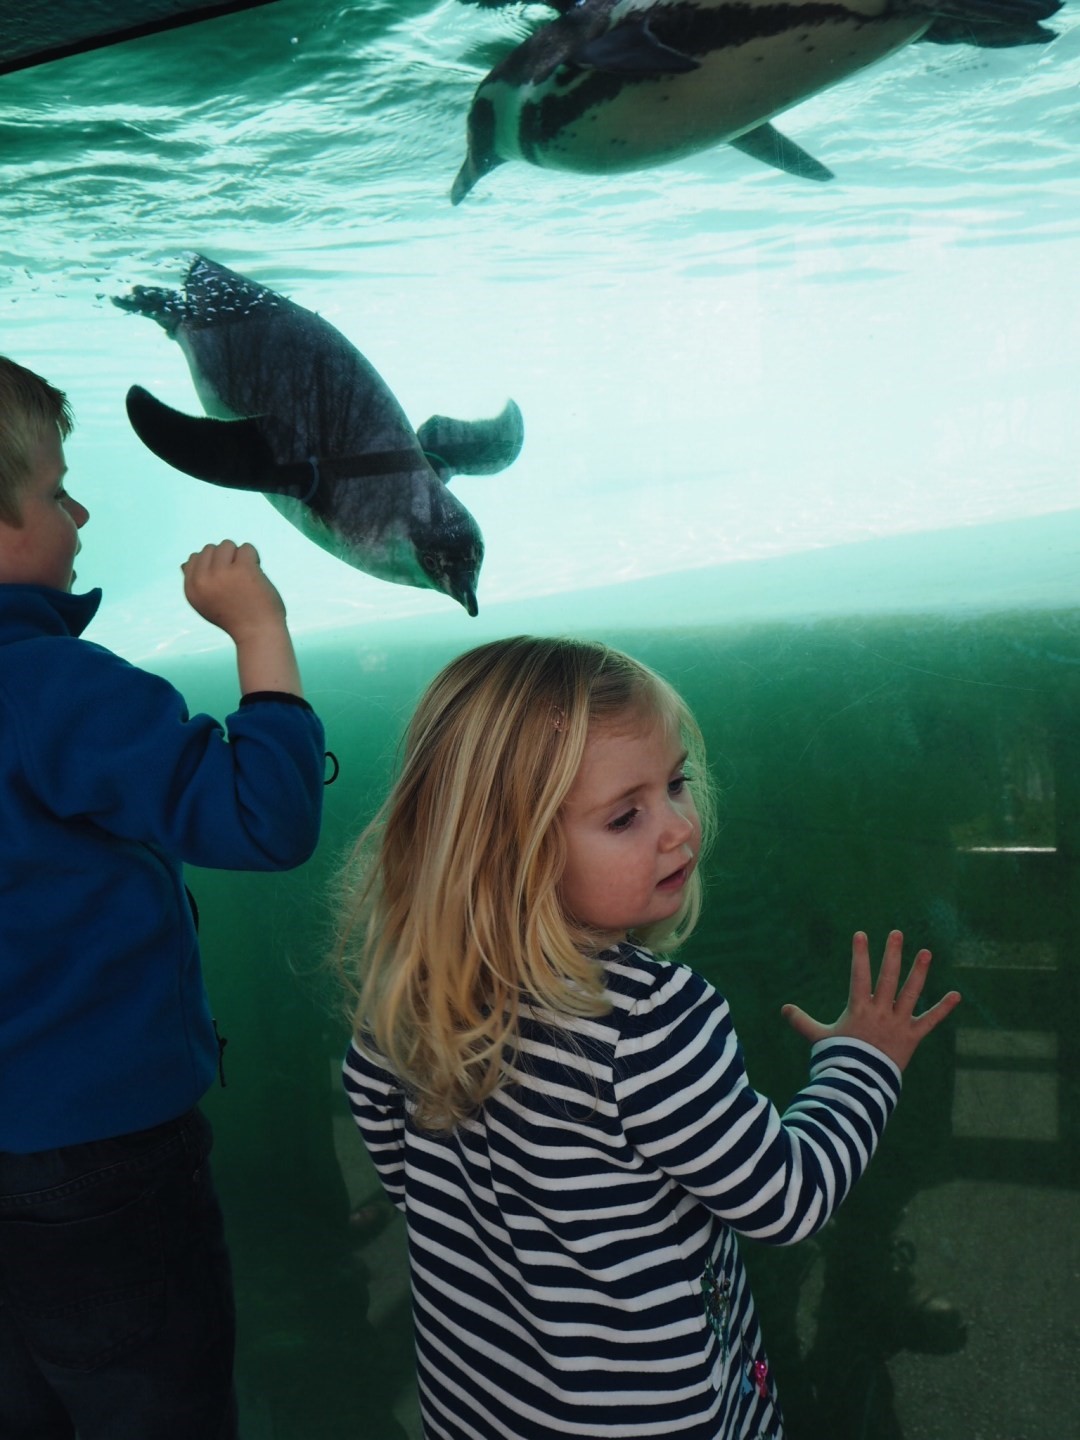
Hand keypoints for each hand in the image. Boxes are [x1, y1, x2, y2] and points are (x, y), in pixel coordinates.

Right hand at [181, 540, 285, 640]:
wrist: (258, 634)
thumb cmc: (237, 619)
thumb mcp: (207, 604)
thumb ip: (196, 584)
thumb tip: (184, 563)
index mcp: (191, 589)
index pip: (193, 559)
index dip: (213, 565)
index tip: (225, 582)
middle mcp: (202, 580)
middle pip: (210, 549)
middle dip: (226, 559)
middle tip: (238, 580)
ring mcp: (221, 573)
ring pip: (227, 545)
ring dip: (240, 557)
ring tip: (247, 577)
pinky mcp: (242, 569)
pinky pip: (246, 548)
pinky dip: (254, 557)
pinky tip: (257, 573)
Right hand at [781, 931, 960, 1072]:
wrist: (858, 1086)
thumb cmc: (837, 1060)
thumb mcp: (818, 1038)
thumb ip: (802, 1021)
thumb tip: (783, 1008)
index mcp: (858, 1008)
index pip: (858, 975)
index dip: (859, 954)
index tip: (861, 934)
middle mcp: (880, 1012)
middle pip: (887, 977)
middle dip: (892, 954)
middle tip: (897, 933)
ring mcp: (898, 1024)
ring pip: (911, 993)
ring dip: (919, 972)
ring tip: (926, 952)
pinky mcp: (912, 1038)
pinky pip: (930, 1021)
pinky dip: (944, 1009)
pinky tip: (956, 994)